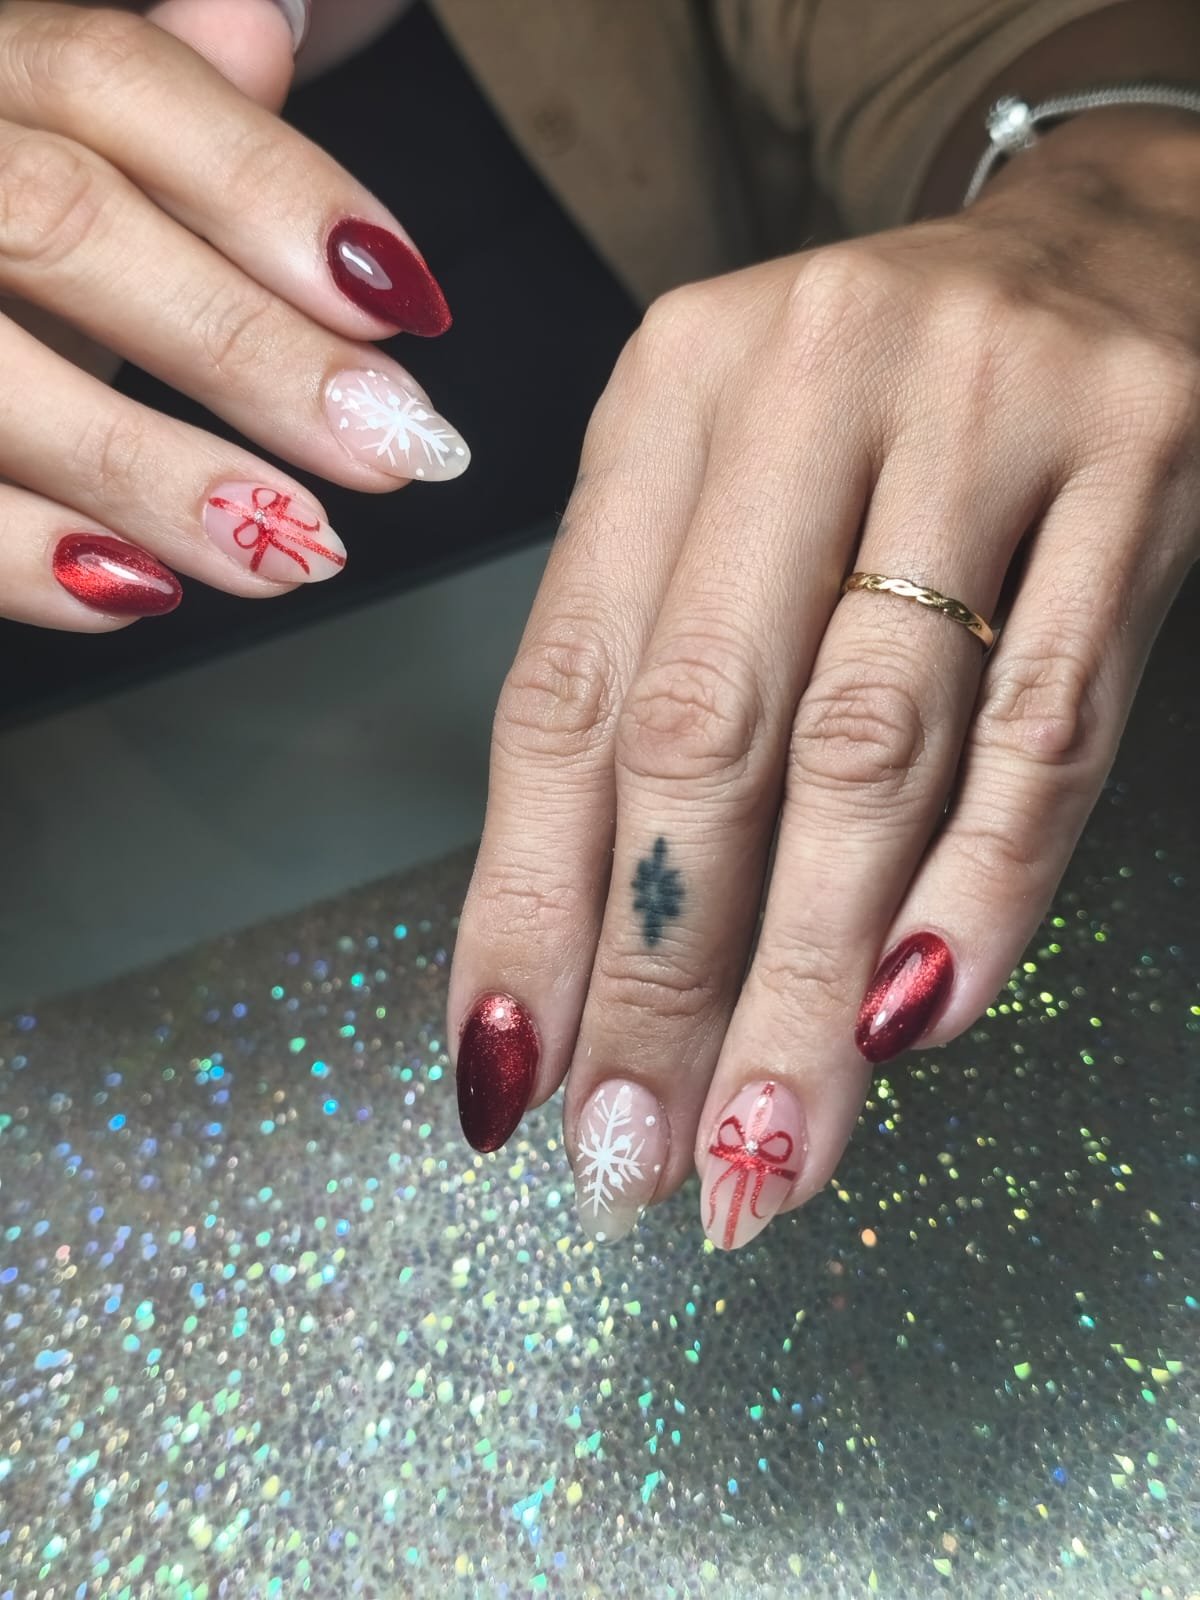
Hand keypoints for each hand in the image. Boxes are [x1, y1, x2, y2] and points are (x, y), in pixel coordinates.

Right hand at [0, 1, 466, 630]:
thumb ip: (156, 117)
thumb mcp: (49, 161)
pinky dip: (22, 556)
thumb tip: (260, 21)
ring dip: (152, 473)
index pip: (109, 77)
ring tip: (289, 549)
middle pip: (61, 219)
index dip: (272, 188)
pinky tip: (136, 591)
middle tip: (387, 445)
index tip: (403, 300)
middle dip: (246, 347)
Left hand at [448, 107, 1199, 1247]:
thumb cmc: (878, 421)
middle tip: (632, 1159)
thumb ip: (661, 687)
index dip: (526, 902)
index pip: (566, 689)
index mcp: (669, 393)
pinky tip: (915, 1018)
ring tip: (764, 1145)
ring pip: (875, 747)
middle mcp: (809, 382)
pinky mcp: (1143, 462)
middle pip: (707, 733)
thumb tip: (592, 966)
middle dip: (661, 974)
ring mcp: (990, 413)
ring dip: (805, 975)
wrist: (1103, 250)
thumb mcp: (735, 496)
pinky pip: (1052, 719)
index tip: (508, 1079)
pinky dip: (984, 884)